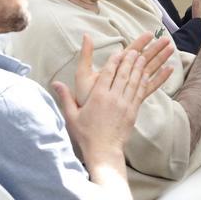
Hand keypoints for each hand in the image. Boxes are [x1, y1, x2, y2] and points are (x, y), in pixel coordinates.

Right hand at [50, 34, 172, 167]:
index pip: (108, 73)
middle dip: (129, 60)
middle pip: (123, 74)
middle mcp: (113, 98)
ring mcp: (124, 105)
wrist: (103, 151)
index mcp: (98, 96)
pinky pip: (140, 93)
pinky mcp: (132, 112)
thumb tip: (55, 83)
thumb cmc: (86, 134)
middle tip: (134, 50)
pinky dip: (143, 82)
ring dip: (138, 68)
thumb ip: (65, 97)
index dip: (114, 61)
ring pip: (133, 81)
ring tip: (142, 57)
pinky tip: (146, 74)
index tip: (119, 52)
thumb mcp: (72, 116)